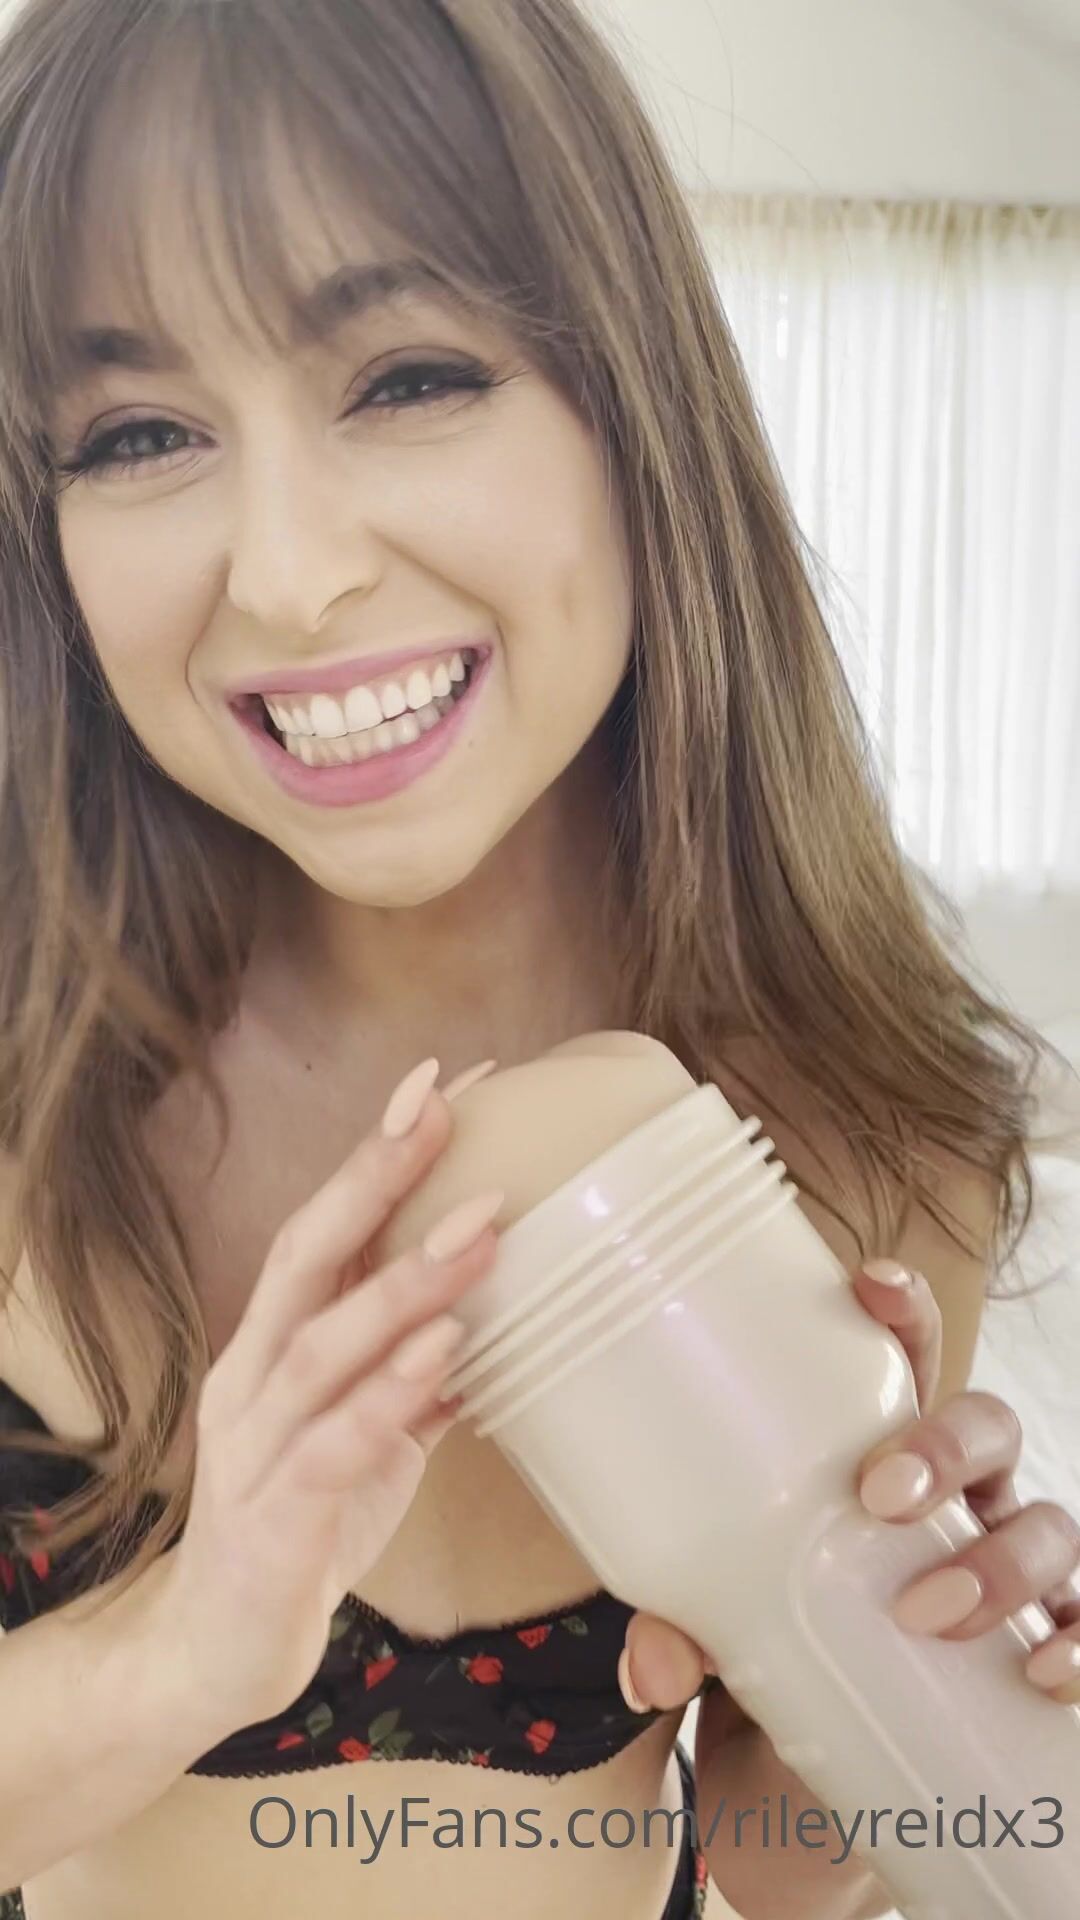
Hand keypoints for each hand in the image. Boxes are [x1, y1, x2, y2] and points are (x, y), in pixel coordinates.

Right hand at [155, 1058, 502, 1734]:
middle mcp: (252, 1377)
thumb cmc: (303, 1522)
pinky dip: (387, 1397)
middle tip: (447, 1108)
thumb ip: (418, 1370)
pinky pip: (333, 1448)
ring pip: (323, 1344)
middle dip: (376, 1176)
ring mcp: (255, 1448)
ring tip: (481, 1227)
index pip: (324, 1227)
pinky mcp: (274, 1521)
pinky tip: (442, 1356)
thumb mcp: (369, 1431)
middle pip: (306, 1254)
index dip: (380, 1155)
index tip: (448, 1083)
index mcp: (273, 1344)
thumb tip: (496, 1309)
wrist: (218, 1651)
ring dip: (404, 1282)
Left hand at [616, 1258, 1079, 1717]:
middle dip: (946, 1443)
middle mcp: (959, 1499)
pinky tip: (1046, 1671)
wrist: (809, 1788)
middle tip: (881, 1493)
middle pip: (989, 1425)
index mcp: (881, 1456)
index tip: (869, 1286)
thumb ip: (683, 1632)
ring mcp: (1007, 1573)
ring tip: (929, 1607)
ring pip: (1050, 1524)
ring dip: (1002, 1559)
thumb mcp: (723, 1634)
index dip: (905, 1311)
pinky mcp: (1034, 1654)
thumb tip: (655, 1664)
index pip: (907, 1359)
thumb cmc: (774, 1658)